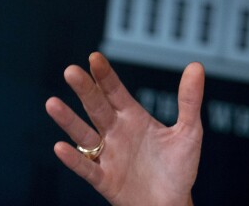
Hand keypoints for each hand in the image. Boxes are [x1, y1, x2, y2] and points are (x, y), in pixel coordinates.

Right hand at [45, 52, 203, 205]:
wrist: (173, 203)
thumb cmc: (180, 168)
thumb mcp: (189, 130)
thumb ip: (190, 100)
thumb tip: (196, 66)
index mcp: (135, 119)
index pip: (116, 92)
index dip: (106, 76)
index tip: (94, 57)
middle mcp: (117, 134)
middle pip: (97, 108)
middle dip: (85, 90)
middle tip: (71, 71)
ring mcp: (109, 156)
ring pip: (85, 135)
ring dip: (69, 120)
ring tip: (52, 103)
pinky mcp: (106, 180)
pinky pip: (87, 168)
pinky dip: (74, 159)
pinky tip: (61, 146)